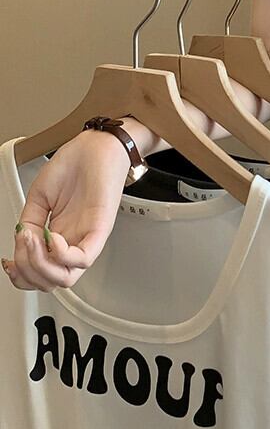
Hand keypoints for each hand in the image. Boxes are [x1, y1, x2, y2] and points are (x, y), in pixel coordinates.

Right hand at [1, 129, 129, 290]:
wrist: (96, 146)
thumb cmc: (75, 165)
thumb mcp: (39, 198)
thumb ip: (28, 223)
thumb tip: (20, 243)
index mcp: (58, 235)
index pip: (41, 273)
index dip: (21, 275)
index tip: (9, 261)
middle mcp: (74, 239)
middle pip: (52, 281)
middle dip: (28, 273)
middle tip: (19, 248)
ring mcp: (88, 235)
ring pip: (67, 277)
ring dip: (41, 265)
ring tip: (33, 240)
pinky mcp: (101, 228)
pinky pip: (84, 258)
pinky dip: (63, 255)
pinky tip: (52, 236)